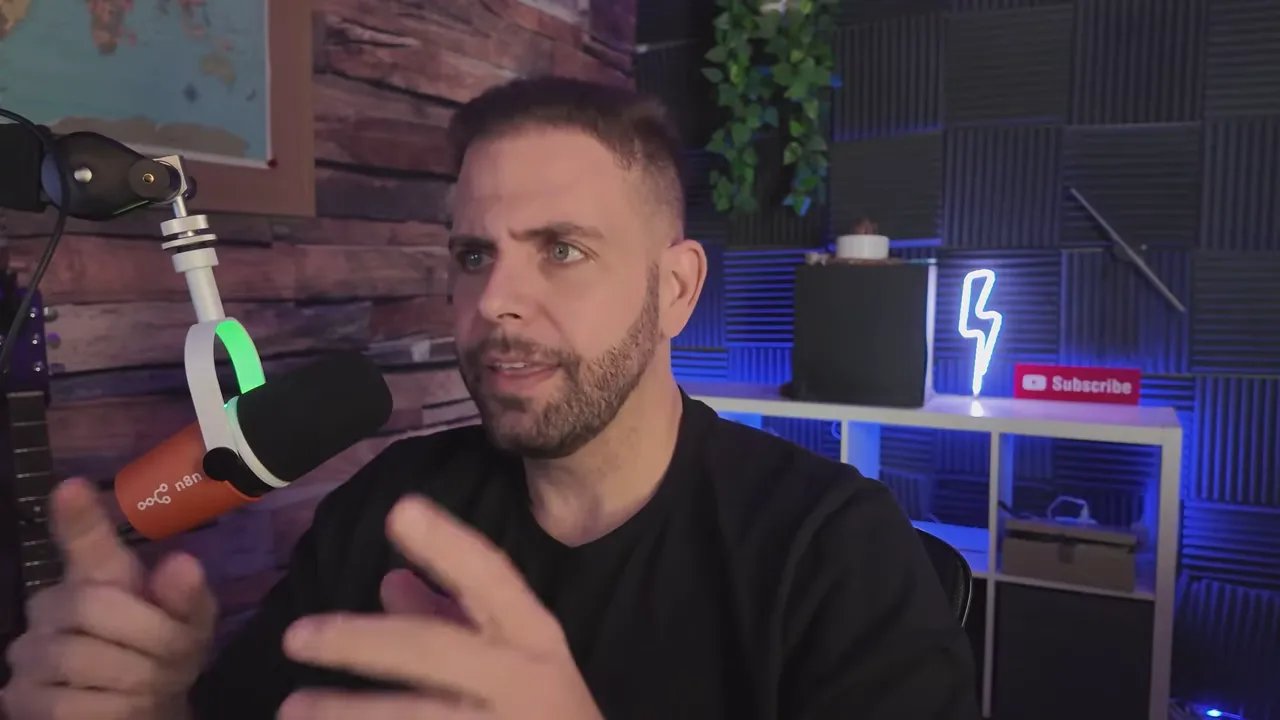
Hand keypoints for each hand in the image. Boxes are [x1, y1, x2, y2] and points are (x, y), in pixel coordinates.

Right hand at [1, 478, 216, 719]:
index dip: (78, 516)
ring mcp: (30, 652)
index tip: (72, 487)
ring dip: (134, 679)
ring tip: (154, 685)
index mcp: (101, 575)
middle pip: (92, 607)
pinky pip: (64, 706)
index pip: (84, 539)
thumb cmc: (165, 651)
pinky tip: (126, 707)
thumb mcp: (191, 621)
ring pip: (78, 659)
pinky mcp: (20, 699)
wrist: (147, 705)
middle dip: (150, 638)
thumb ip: (186, 595)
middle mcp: (55, 604)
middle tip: (178, 660)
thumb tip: (182, 563)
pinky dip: (109, 711)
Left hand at [278, 495, 602, 719]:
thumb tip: (389, 582)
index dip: (447, 544)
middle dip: (363, 642)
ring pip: (417, 715)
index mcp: (532, 635)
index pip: (491, 578)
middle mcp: (520, 678)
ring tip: (290, 707)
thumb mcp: (517, 653)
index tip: (400, 509)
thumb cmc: (545, 705)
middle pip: (435, 650)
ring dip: (348, 712)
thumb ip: (454, 616)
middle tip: (297, 636)